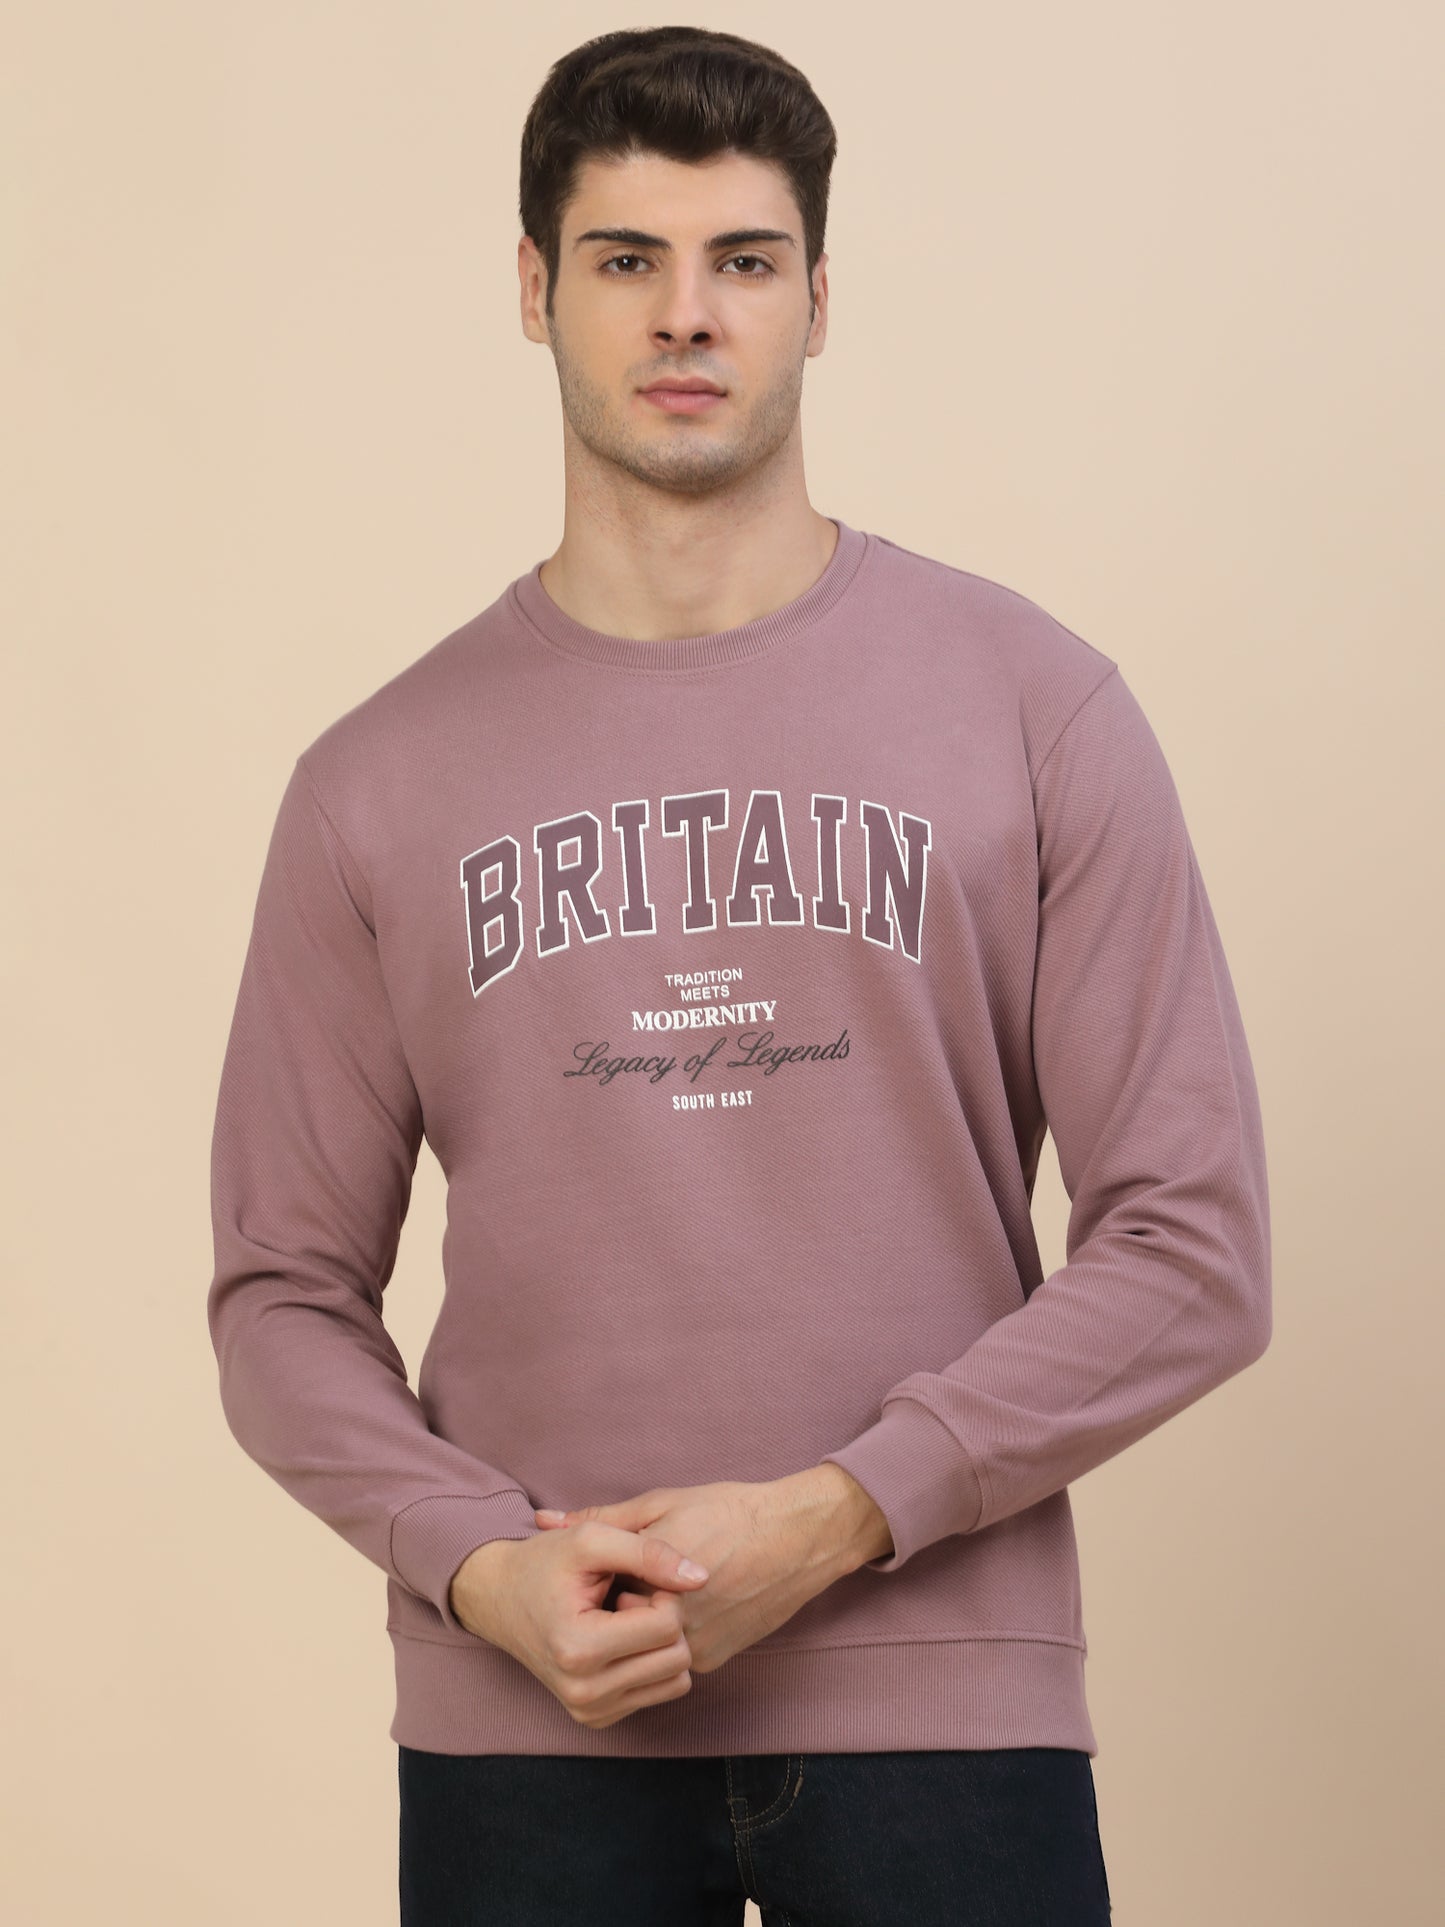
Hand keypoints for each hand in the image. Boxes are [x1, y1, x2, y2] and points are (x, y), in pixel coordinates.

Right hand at [448, 1523, 710, 1730]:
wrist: (499, 1598)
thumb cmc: (545, 1564)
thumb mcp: (591, 1539)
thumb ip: (649, 1552)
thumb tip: (701, 1577)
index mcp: (579, 1649)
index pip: (667, 1625)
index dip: (661, 1592)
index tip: (632, 1579)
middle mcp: (584, 1693)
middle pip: (676, 1657)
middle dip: (665, 1619)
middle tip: (629, 1597)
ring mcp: (590, 1712)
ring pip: (676, 1679)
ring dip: (661, 1644)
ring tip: (624, 1618)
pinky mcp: (597, 1718)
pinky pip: (660, 1692)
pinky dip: (650, 1662)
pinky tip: (620, 1639)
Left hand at [533, 1473, 862, 1674]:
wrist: (800, 1537)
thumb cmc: (728, 1512)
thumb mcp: (658, 1505)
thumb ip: (598, 1521)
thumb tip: (543, 1523)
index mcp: (654, 1595)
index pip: (599, 1597)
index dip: (606, 1570)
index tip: (617, 1553)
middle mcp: (677, 1635)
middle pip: (622, 1624)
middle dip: (624, 1596)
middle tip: (640, 1566)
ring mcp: (699, 1652)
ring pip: (650, 1639)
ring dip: (649, 1612)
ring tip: (666, 1577)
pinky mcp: (718, 1659)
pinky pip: (679, 1648)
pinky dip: (677, 1624)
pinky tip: (696, 1593)